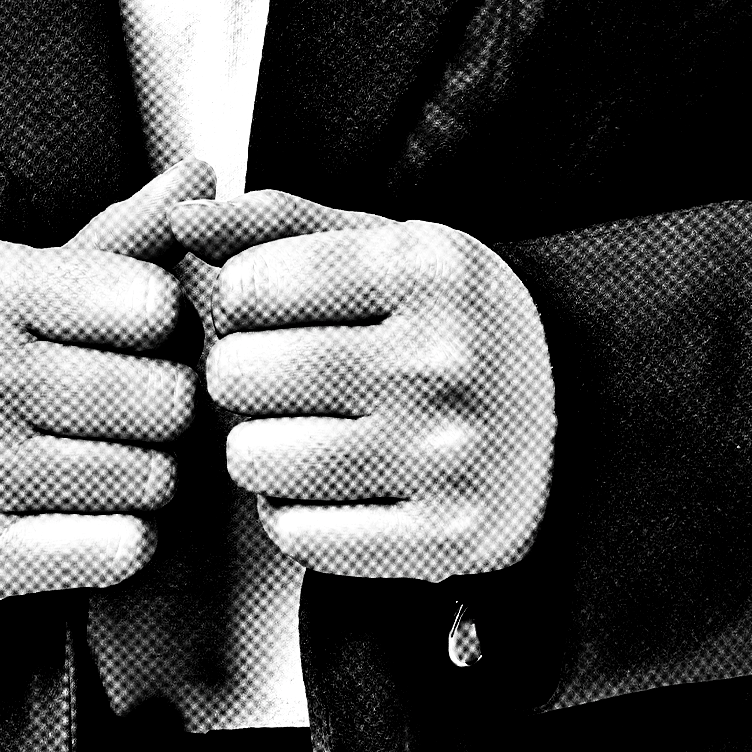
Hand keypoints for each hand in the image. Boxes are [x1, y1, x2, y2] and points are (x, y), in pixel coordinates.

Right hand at [0, 161, 214, 610]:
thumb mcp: (5, 277)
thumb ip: (115, 236)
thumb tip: (204, 177)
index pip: (154, 304)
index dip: (167, 327)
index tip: (141, 338)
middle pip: (165, 398)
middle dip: (166, 407)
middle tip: (135, 409)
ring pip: (151, 478)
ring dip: (149, 476)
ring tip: (108, 458)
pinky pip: (118, 550)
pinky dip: (124, 537)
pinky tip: (91, 514)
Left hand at [169, 189, 554, 585]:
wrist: (572, 408)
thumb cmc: (445, 316)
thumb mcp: (382, 242)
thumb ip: (276, 222)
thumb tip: (178, 213)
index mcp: (426, 266)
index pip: (250, 284)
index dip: (241, 301)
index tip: (273, 310)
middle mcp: (441, 358)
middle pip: (239, 374)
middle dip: (239, 376)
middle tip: (279, 378)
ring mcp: (446, 455)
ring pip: (255, 459)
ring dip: (256, 448)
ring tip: (301, 430)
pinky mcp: (446, 538)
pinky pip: (296, 535)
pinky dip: (291, 515)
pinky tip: (331, 486)